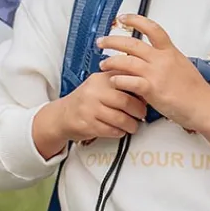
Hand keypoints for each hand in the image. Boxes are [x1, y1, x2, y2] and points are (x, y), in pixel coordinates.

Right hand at [32, 73, 146, 159]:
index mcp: (101, 78)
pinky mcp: (87, 124)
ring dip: (131, 125)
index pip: (127, 80)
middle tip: (142, 115)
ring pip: (120, 118)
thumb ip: (119, 83)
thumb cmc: (87, 101)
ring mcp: (89, 108)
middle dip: (139, 111)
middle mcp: (94, 91)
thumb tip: (146, 88)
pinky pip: (110, 130)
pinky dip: (119, 132)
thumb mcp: (100, 85)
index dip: (141, 91)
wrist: (62, 115)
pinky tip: (120, 130)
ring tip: (133, 126)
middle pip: (126, 101)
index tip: (147, 97)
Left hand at [97, 14, 209, 133]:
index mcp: (170, 51)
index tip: (123, 18)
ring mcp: (156, 73)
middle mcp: (161, 59)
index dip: (136, 20)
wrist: (203, 106)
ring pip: (126, 61)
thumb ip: (167, 60)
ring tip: (103, 65)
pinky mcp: (152, 89)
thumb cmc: (195, 91)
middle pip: (132, 43)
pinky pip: (129, 81)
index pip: (152, 28)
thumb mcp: (182, 66)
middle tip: (101, 41)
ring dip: (110, 62)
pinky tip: (113, 81)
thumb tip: (156, 58)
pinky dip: (118, 80)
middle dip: (112, 40)